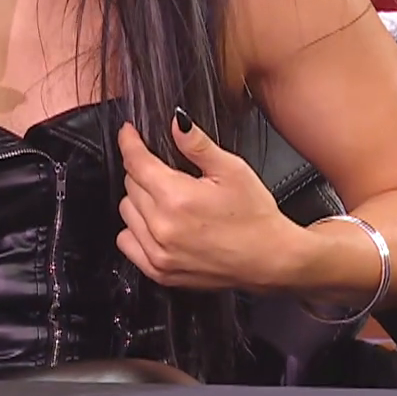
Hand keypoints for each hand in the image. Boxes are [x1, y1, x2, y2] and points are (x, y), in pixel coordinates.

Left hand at [115, 115, 298, 290]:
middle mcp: (162, 227)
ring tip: (166, 199)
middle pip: (130, 185)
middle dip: (142, 171)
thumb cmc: (255, 216)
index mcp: (177, 198)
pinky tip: (157, 224)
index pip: (136, 163)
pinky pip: (127, 243)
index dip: (129, 142)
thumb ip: (197, 144)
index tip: (128, 133)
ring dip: (139, 200)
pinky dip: (136, 230)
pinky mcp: (160, 272)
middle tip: (167, 171)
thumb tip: (176, 122)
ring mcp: (158, 253)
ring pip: (126, 213)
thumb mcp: (232, 169)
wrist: (270, 259)